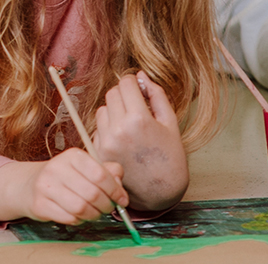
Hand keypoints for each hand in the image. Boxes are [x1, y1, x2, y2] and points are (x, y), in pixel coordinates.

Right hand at [27, 147, 127, 224]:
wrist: (30, 185)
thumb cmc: (66, 177)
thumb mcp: (87, 168)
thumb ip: (109, 173)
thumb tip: (121, 192)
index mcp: (73, 155)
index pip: (100, 174)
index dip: (115, 190)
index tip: (122, 199)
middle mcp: (57, 168)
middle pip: (92, 193)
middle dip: (106, 205)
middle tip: (108, 208)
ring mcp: (45, 186)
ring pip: (80, 208)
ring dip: (93, 215)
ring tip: (94, 213)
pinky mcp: (39, 205)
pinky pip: (68, 218)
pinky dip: (79, 220)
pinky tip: (79, 215)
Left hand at [91, 71, 183, 199]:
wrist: (160, 191)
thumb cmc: (170, 157)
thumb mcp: (170, 122)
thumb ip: (156, 95)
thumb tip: (141, 76)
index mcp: (139, 119)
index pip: (125, 84)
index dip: (133, 82)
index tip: (138, 87)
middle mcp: (119, 129)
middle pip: (112, 94)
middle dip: (123, 94)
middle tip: (136, 104)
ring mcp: (106, 142)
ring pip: (102, 110)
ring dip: (113, 110)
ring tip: (128, 122)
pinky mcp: (99, 152)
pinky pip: (97, 129)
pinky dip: (107, 128)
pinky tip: (122, 137)